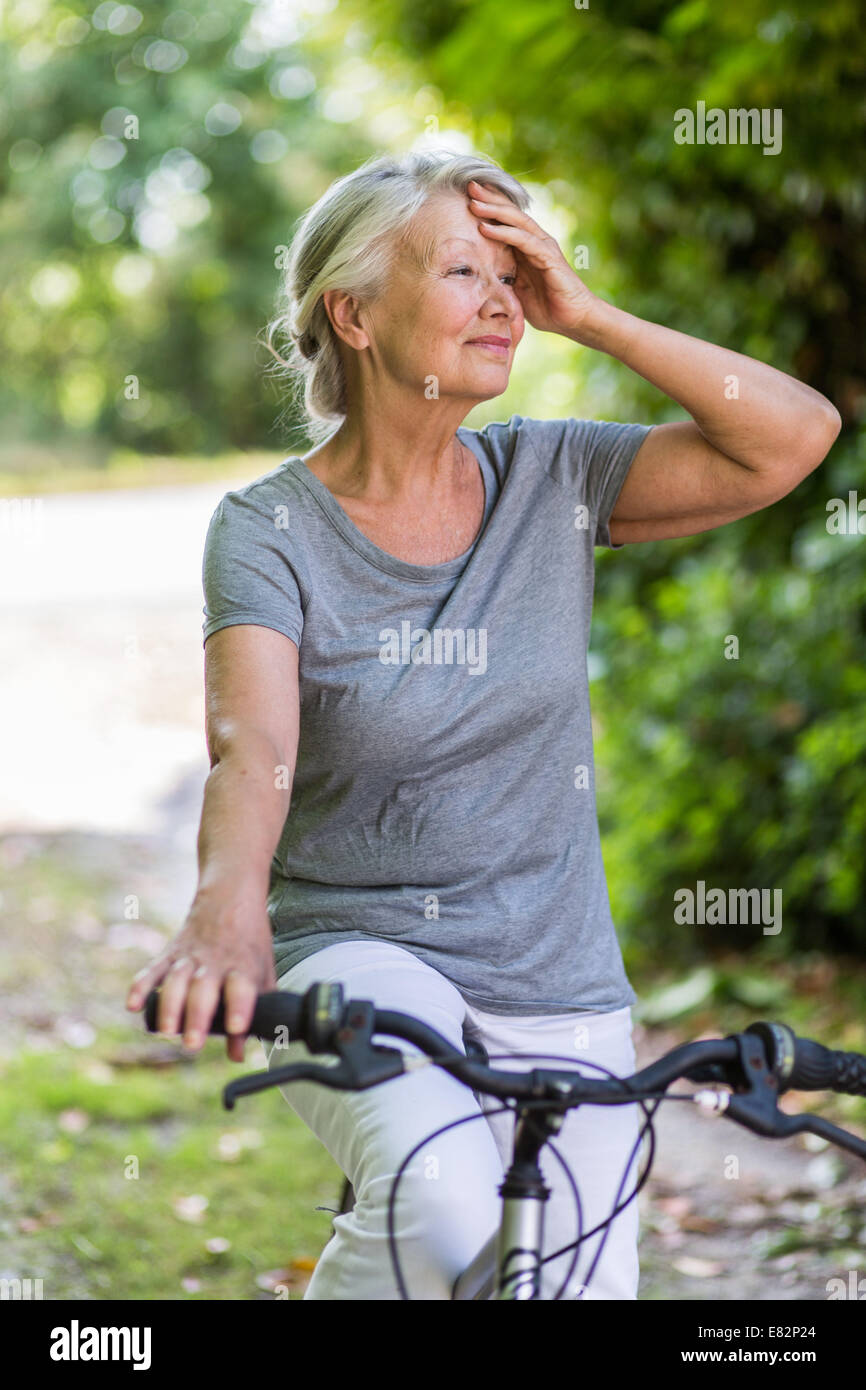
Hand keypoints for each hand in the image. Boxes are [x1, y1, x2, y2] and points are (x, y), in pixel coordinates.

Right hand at [125, 892, 277, 1062]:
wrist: (230, 897)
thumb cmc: (249, 945)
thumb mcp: (261, 974)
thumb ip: (254, 1014)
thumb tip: (238, 1057)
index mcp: (243, 967)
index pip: (242, 987)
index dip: (240, 1008)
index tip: (236, 1028)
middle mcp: (215, 962)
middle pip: (204, 989)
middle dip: (196, 1017)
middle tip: (191, 1045)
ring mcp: (189, 956)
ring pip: (176, 980)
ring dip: (170, 1005)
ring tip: (166, 1031)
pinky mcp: (169, 953)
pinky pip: (151, 970)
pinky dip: (140, 987)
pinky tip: (133, 1006)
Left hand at [466, 179, 596, 339]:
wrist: (574, 320)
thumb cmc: (547, 307)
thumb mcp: (516, 290)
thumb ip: (502, 277)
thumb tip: (477, 276)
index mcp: (528, 248)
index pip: (507, 220)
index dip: (489, 206)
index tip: (467, 196)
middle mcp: (537, 241)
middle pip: (511, 213)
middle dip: (490, 199)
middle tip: (468, 185)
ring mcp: (544, 247)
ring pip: (516, 222)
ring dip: (493, 211)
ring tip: (473, 202)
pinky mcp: (549, 258)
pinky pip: (523, 241)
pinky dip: (503, 233)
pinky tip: (485, 227)